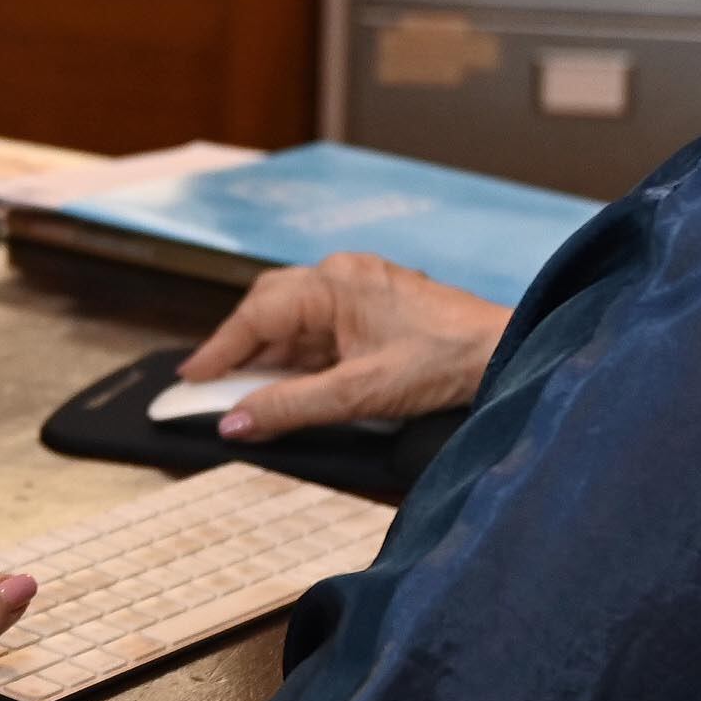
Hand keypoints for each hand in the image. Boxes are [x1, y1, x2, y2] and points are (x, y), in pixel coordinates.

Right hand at [179, 251, 510, 439]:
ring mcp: (365, 289)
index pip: (256, 315)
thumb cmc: (444, 364)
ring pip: (298, 319)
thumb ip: (290, 407)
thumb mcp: (358, 394)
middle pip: (271, 307)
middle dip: (241, 348)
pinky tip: (297, 384)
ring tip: (250, 393)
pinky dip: (303, 356)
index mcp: (334, 283)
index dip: (219, 350)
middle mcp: (345, 275)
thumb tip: (233, 424)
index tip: (190, 379)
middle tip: (213, 386)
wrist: (510, 355)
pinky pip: (325, 328)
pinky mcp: (382, 308)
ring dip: (273, 355)